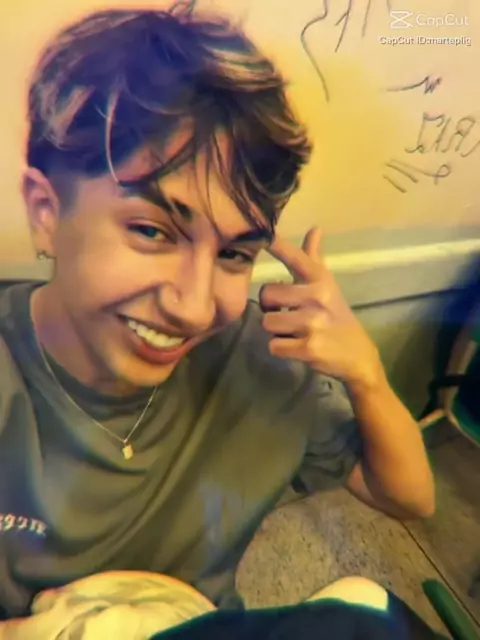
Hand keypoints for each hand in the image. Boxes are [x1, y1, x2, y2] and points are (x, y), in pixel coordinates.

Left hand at [261, 227, 382, 389]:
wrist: (358, 355)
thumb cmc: (336, 316)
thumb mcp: (328, 285)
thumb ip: (314, 258)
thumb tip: (315, 228)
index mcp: (320, 280)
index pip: (296, 258)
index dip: (278, 245)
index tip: (265, 234)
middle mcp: (317, 297)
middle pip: (267, 295)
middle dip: (270, 308)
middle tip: (285, 314)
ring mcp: (313, 323)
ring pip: (268, 322)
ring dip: (275, 331)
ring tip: (292, 332)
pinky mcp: (308, 348)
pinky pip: (274, 345)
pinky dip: (280, 349)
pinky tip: (296, 347)